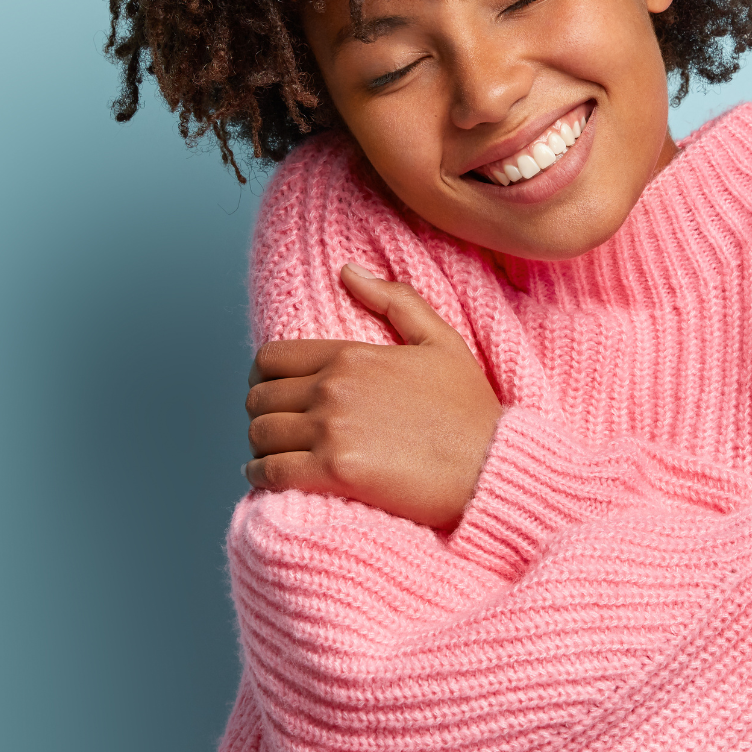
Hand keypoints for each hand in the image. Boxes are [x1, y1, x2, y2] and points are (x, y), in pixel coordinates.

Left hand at [243, 264, 503, 529]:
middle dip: (264, 415)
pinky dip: (261, 477)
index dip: (264, 379)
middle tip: (278, 431)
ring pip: (260, 435)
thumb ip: (394, 300)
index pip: (271, 359)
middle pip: (259, 398)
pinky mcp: (333, 472)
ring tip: (277, 456)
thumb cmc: (472, 412)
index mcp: (351, 355)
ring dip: (262, 448)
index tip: (274, 396)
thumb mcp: (441, 342)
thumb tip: (348, 271)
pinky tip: (271, 480)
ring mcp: (331, 430)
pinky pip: (270, 472)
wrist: (492, 467)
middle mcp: (333, 388)